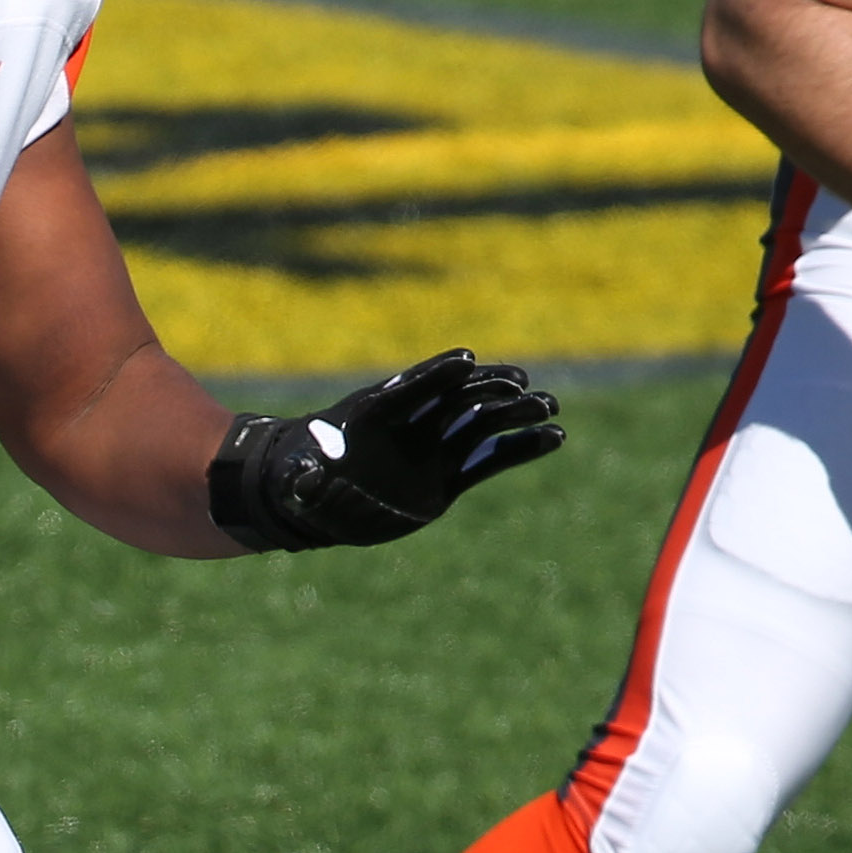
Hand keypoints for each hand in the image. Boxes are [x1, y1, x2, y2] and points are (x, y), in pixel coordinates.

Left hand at [206, 350, 562, 550]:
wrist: (314, 491)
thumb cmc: (301, 476)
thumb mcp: (296, 480)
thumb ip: (306, 481)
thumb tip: (306, 481)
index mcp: (375, 414)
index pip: (411, 388)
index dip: (436, 374)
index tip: (467, 361)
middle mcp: (411, 426)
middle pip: (455, 398)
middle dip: (488, 389)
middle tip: (524, 385)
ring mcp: (433, 449)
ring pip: (480, 424)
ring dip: (515, 414)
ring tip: (550, 406)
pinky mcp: (448, 477)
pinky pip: (490, 460)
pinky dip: (520, 448)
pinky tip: (555, 437)